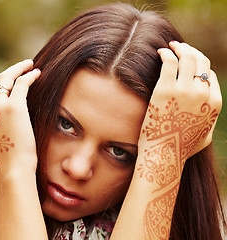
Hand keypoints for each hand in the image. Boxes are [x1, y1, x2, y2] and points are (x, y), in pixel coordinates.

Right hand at [0, 59, 40, 176]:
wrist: (11, 169)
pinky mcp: (13, 105)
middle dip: (9, 73)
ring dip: (20, 68)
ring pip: (7, 77)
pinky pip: (22, 83)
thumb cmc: (4, 157)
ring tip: (30, 65)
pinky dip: (30, 75)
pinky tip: (37, 73)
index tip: (9, 80)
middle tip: (21, 68)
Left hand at [139, 41, 221, 162]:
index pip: (209, 74)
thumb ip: (209, 118)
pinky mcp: (166, 89)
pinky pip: (169, 62)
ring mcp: (185, 90)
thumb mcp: (205, 135)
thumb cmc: (181, 148)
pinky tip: (160, 51)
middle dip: (191, 51)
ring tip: (171, 46)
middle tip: (179, 47)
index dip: (199, 65)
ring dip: (180, 48)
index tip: (188, 60)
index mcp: (214, 102)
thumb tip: (208, 108)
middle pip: (201, 62)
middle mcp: (203, 93)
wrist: (163, 153)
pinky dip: (166, 53)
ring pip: (187, 58)